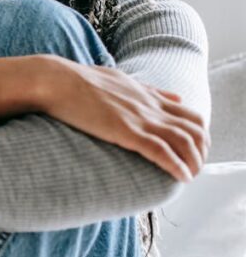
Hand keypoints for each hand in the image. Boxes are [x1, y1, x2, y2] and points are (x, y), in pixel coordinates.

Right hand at [45, 56, 209, 182]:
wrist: (55, 80)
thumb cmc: (77, 80)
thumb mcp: (120, 79)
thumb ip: (148, 90)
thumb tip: (175, 95)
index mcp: (147, 95)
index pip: (190, 114)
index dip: (199, 135)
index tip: (193, 150)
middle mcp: (150, 106)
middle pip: (196, 129)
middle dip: (201, 150)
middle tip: (195, 166)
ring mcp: (139, 118)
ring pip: (185, 141)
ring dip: (194, 162)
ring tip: (190, 175)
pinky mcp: (126, 130)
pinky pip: (162, 151)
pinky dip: (177, 166)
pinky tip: (182, 177)